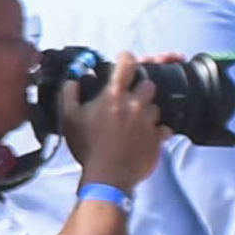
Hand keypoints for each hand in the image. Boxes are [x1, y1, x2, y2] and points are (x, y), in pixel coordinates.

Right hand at [57, 52, 167, 187]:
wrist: (107, 176)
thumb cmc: (87, 147)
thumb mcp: (69, 119)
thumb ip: (69, 94)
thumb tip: (73, 81)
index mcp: (114, 96)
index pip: (127, 65)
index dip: (126, 58)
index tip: (123, 60)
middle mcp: (136, 105)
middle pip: (148, 84)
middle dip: (140, 87)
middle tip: (129, 97)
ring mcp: (149, 121)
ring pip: (156, 106)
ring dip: (147, 110)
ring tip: (134, 120)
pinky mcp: (159, 138)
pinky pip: (164, 128)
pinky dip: (157, 129)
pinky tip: (147, 134)